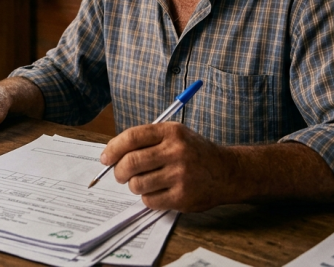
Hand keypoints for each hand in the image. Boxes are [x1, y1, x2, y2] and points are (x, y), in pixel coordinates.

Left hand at [100, 122, 236, 211]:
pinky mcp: (182, 196)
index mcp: (171, 132)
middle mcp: (176, 151)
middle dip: (119, 171)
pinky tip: (158, 192)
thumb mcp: (175, 135)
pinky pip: (150, 200)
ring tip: (144, 183)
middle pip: (131, 162)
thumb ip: (147, 141)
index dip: (113, 148)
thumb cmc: (195, 153)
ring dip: (135, 186)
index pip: (132, 137)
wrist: (227, 172)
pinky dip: (148, 198)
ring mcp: (180, 175)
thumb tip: (113, 154)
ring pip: (138, 184)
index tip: (105, 158)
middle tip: (120, 175)